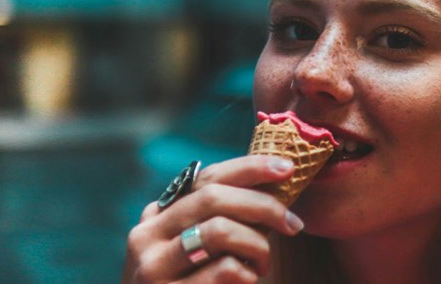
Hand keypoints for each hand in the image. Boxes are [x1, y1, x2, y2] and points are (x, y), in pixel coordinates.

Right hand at [121, 155, 302, 282]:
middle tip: (293, 224)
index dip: (249, 168)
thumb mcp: (201, 250)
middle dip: (263, 205)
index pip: (206, 178)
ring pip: (219, 230)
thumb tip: (274, 183)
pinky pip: (224, 269)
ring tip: (263, 265)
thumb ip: (223, 218)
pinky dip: (247, 273)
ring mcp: (152, 267)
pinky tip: (248, 281)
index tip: (287, 168)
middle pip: (213, 197)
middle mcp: (147, 236)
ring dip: (257, 245)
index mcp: (158, 216)